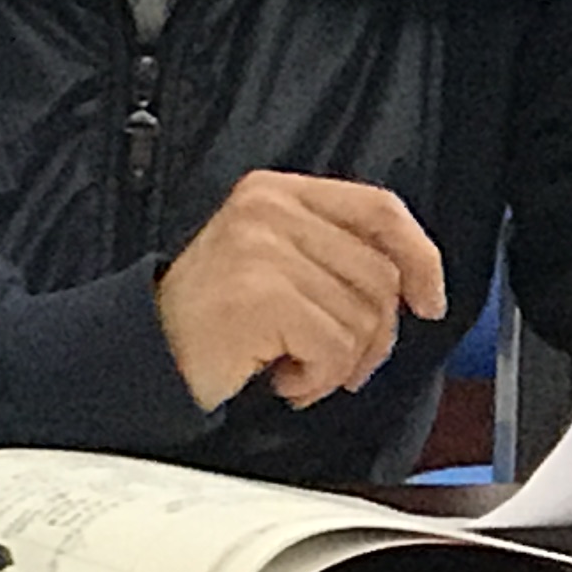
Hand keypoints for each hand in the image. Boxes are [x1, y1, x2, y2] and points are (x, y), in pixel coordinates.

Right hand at [155, 171, 450, 410]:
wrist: (143, 353)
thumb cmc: (215, 318)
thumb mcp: (275, 260)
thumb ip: (333, 254)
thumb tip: (415, 285)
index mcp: (275, 192)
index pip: (379, 209)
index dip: (420, 257)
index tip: (429, 302)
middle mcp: (268, 210)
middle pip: (380, 276)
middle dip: (374, 334)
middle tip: (337, 362)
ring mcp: (261, 249)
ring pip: (363, 318)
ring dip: (339, 363)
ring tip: (294, 366)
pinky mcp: (260, 295)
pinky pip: (334, 348)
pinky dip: (318, 379)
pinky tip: (282, 378)